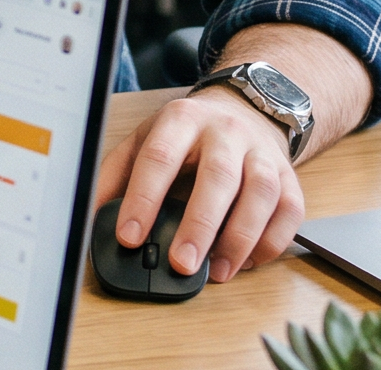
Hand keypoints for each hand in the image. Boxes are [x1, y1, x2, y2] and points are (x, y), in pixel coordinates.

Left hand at [93, 85, 303, 282]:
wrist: (244, 109)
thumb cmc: (187, 133)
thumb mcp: (145, 138)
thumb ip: (117, 174)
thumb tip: (90, 214)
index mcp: (181, 120)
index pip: (159, 157)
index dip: (143, 198)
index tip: (130, 236)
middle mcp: (225, 133)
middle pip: (217, 177)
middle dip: (199, 224)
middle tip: (180, 263)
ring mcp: (262, 154)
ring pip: (260, 194)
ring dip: (239, 238)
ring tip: (216, 272)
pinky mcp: (289, 176)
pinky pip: (290, 211)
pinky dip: (271, 241)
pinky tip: (247, 262)